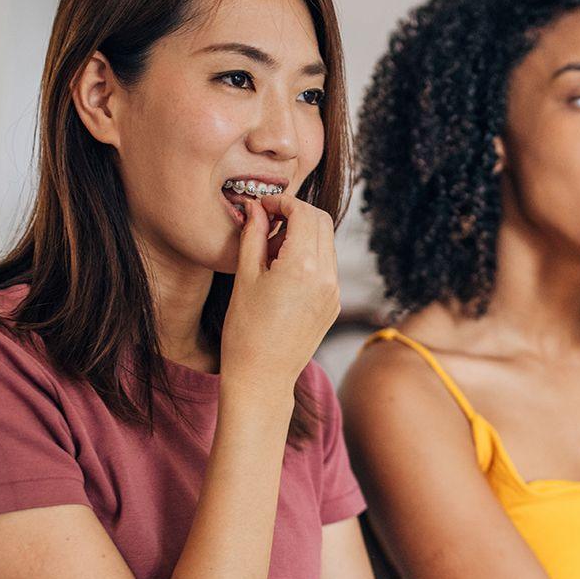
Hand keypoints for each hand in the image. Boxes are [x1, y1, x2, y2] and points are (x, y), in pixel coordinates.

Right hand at [220, 194, 339, 392]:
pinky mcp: (334, 304)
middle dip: (296, 213)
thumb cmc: (245, 331)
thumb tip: (255, 208)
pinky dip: (309, 256)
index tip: (262, 205)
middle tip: (268, 221)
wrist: (262, 377)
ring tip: (271, 249)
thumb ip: (253, 236)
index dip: (282, 202)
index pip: (304, 213)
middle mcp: (327, 277)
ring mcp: (334, 292)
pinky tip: (283, 269)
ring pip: (326, 243)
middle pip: (322, 221)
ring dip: (303, 234)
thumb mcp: (245, 277)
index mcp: (303, 267)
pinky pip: (327, 266)